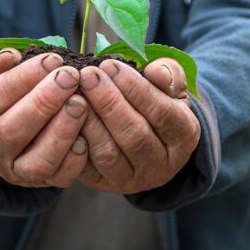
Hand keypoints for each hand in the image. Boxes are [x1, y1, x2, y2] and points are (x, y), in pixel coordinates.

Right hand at [0, 49, 89, 187]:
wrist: (10, 133)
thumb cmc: (7, 96)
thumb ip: (3, 66)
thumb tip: (11, 56)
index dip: (22, 78)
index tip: (52, 59)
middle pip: (12, 130)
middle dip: (44, 102)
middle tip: (70, 77)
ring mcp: (14, 172)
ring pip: (37, 161)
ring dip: (62, 130)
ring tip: (81, 102)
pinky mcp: (42, 184)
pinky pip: (60, 177)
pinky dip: (76, 157)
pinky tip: (87, 133)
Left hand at [77, 59, 199, 194]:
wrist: (146, 140)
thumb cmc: (156, 102)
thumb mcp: (170, 87)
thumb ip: (168, 74)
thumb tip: (157, 71)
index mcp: (184, 135)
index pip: (162, 113)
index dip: (135, 88)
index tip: (110, 65)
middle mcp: (162, 164)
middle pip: (134, 136)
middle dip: (108, 102)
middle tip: (87, 76)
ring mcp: (133, 179)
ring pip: (108, 154)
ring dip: (89, 122)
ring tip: (75, 94)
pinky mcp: (105, 184)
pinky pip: (86, 167)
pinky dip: (75, 141)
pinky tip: (65, 116)